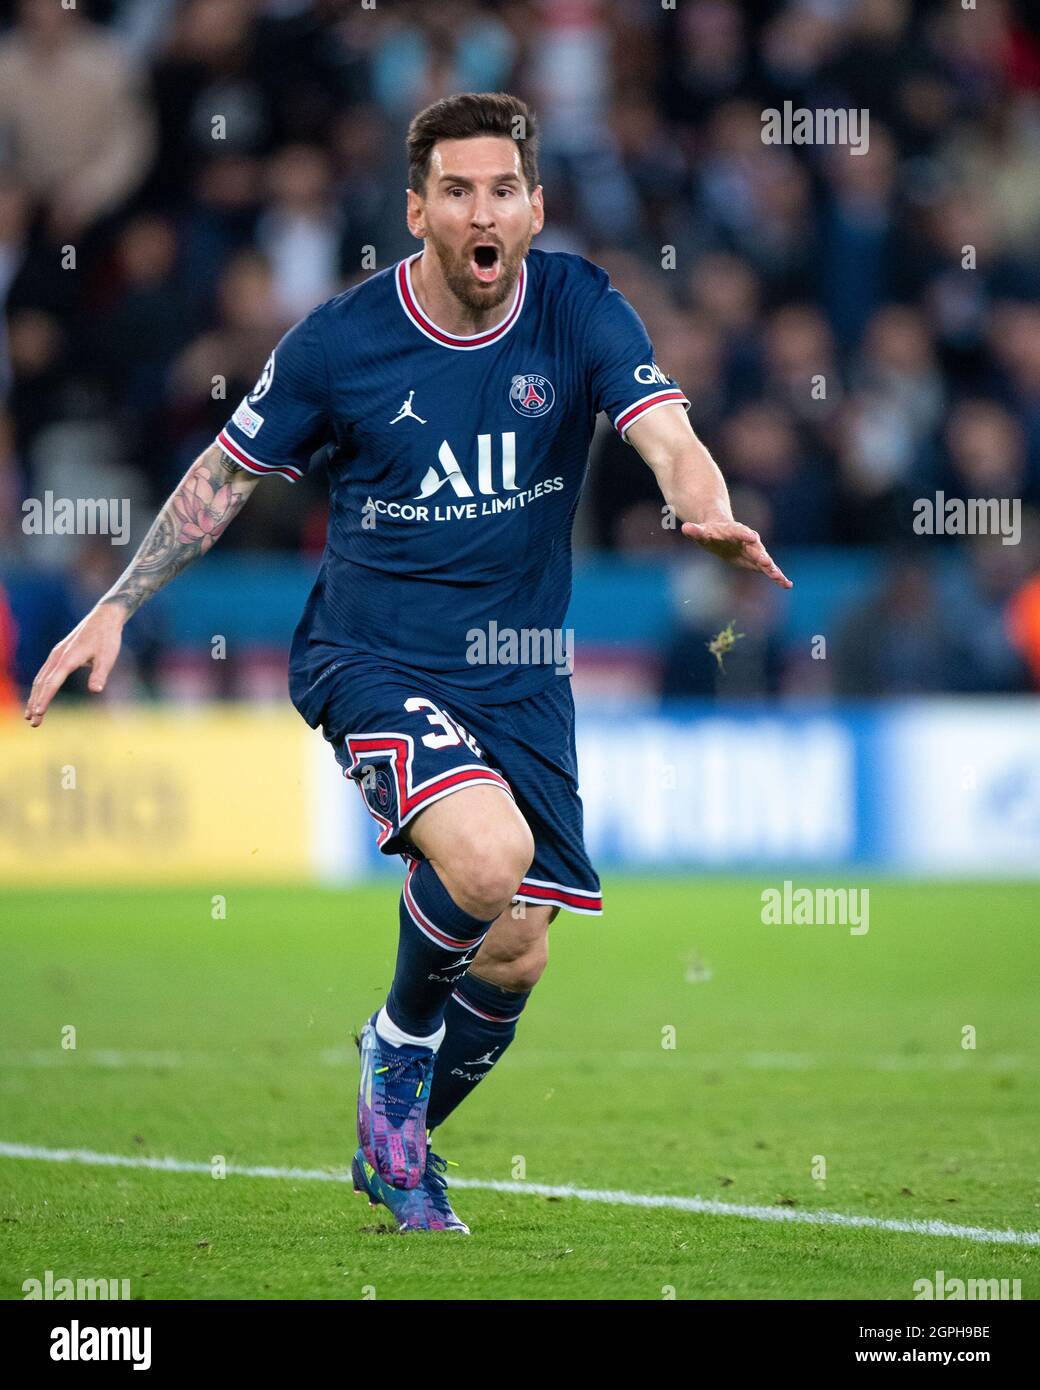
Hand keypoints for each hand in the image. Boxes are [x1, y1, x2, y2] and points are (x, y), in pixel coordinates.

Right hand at [25, 603, 124, 726]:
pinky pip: (44, 673)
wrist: (104, 618)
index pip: (52, 682)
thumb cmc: (107, 638)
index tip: (38, 713)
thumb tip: (95, 690)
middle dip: (36, 703)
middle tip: (33, 723)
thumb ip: (100, 674)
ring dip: (35, 697)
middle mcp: (58, 656)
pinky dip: (39, 687)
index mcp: (68, 658)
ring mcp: (56, 655)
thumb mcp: (107, 657)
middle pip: (42, 683)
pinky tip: (38, 697)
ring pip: (40, 678)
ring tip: (30, 715)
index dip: (45, 699)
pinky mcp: (58, 654)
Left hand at [682, 519, 791, 588]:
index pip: (739, 531)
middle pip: (755, 548)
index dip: (745, 534)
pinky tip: (787, 584)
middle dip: (761, 555)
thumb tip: (686, 528)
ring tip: (780, 578)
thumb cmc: (710, 532)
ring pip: (764, 560)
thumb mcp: (701, 532)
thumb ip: (695, 531)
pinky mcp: (757, 560)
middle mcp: (748, 540)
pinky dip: (777, 576)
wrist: (721, 531)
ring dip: (771, 569)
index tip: (752, 537)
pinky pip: (768, 569)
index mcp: (734, 530)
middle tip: (767, 563)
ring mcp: (754, 550)